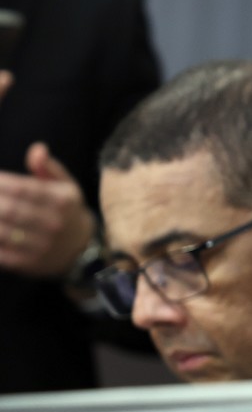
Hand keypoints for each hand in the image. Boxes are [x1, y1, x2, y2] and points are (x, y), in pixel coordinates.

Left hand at [0, 141, 96, 278]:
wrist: (83, 250)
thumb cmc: (67, 211)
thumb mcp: (66, 186)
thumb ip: (49, 167)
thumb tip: (37, 148)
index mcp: (61, 201)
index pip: (22, 188)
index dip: (0, 182)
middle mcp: (54, 224)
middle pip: (9, 209)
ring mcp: (42, 245)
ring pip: (2, 231)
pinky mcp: (30, 263)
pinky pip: (0, 253)